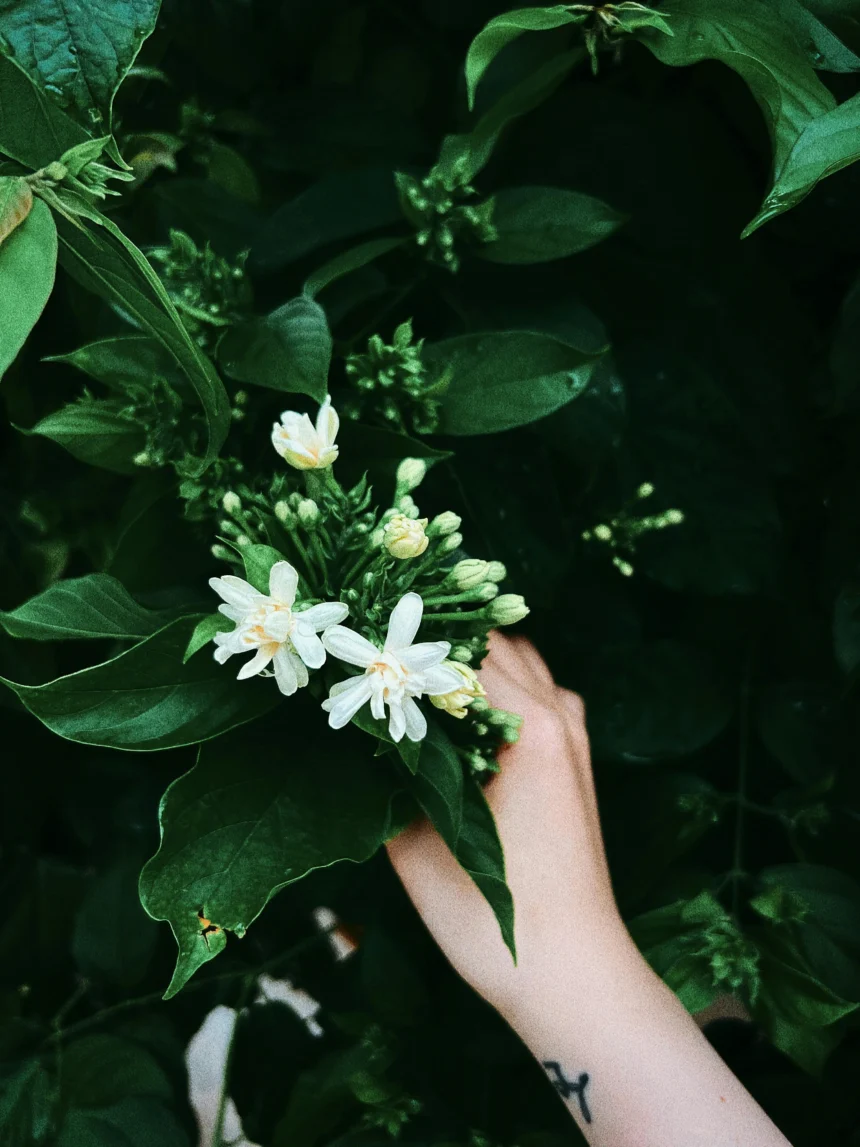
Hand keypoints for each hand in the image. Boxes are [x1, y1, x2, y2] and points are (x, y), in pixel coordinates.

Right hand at [387, 630, 638, 1016]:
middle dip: (439, 644)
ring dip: (473, 663)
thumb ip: (388, 773)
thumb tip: (357, 726)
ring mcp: (574, 734)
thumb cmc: (493, 915)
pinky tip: (463, 717)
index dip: (409, 639)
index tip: (364, 643)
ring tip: (419, 682)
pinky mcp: (577, 759)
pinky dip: (502, 689)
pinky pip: (539, 695)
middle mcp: (558, 714)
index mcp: (527, 724)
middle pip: (494, 642)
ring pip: (520, 663)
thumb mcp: (418, 842)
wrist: (571, 971)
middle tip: (384, 659)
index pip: (461, 646)